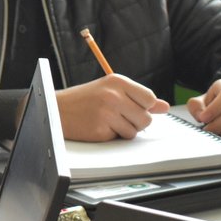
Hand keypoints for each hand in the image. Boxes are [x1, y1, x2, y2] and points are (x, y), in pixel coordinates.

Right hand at [55, 75, 169, 140]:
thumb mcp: (110, 90)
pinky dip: (111, 136)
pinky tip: (98, 127)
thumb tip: (164, 107)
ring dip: (124, 130)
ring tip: (107, 121)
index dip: (143, 107)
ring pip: (134, 131)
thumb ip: (138, 97)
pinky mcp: (100, 129)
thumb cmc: (83, 99)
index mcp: (117, 81)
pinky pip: (119, 138)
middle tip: (118, 117)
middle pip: (146, 117)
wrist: (56, 109)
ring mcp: (106, 113)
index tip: (131, 107)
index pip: (149, 98)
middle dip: (135, 122)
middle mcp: (113, 95)